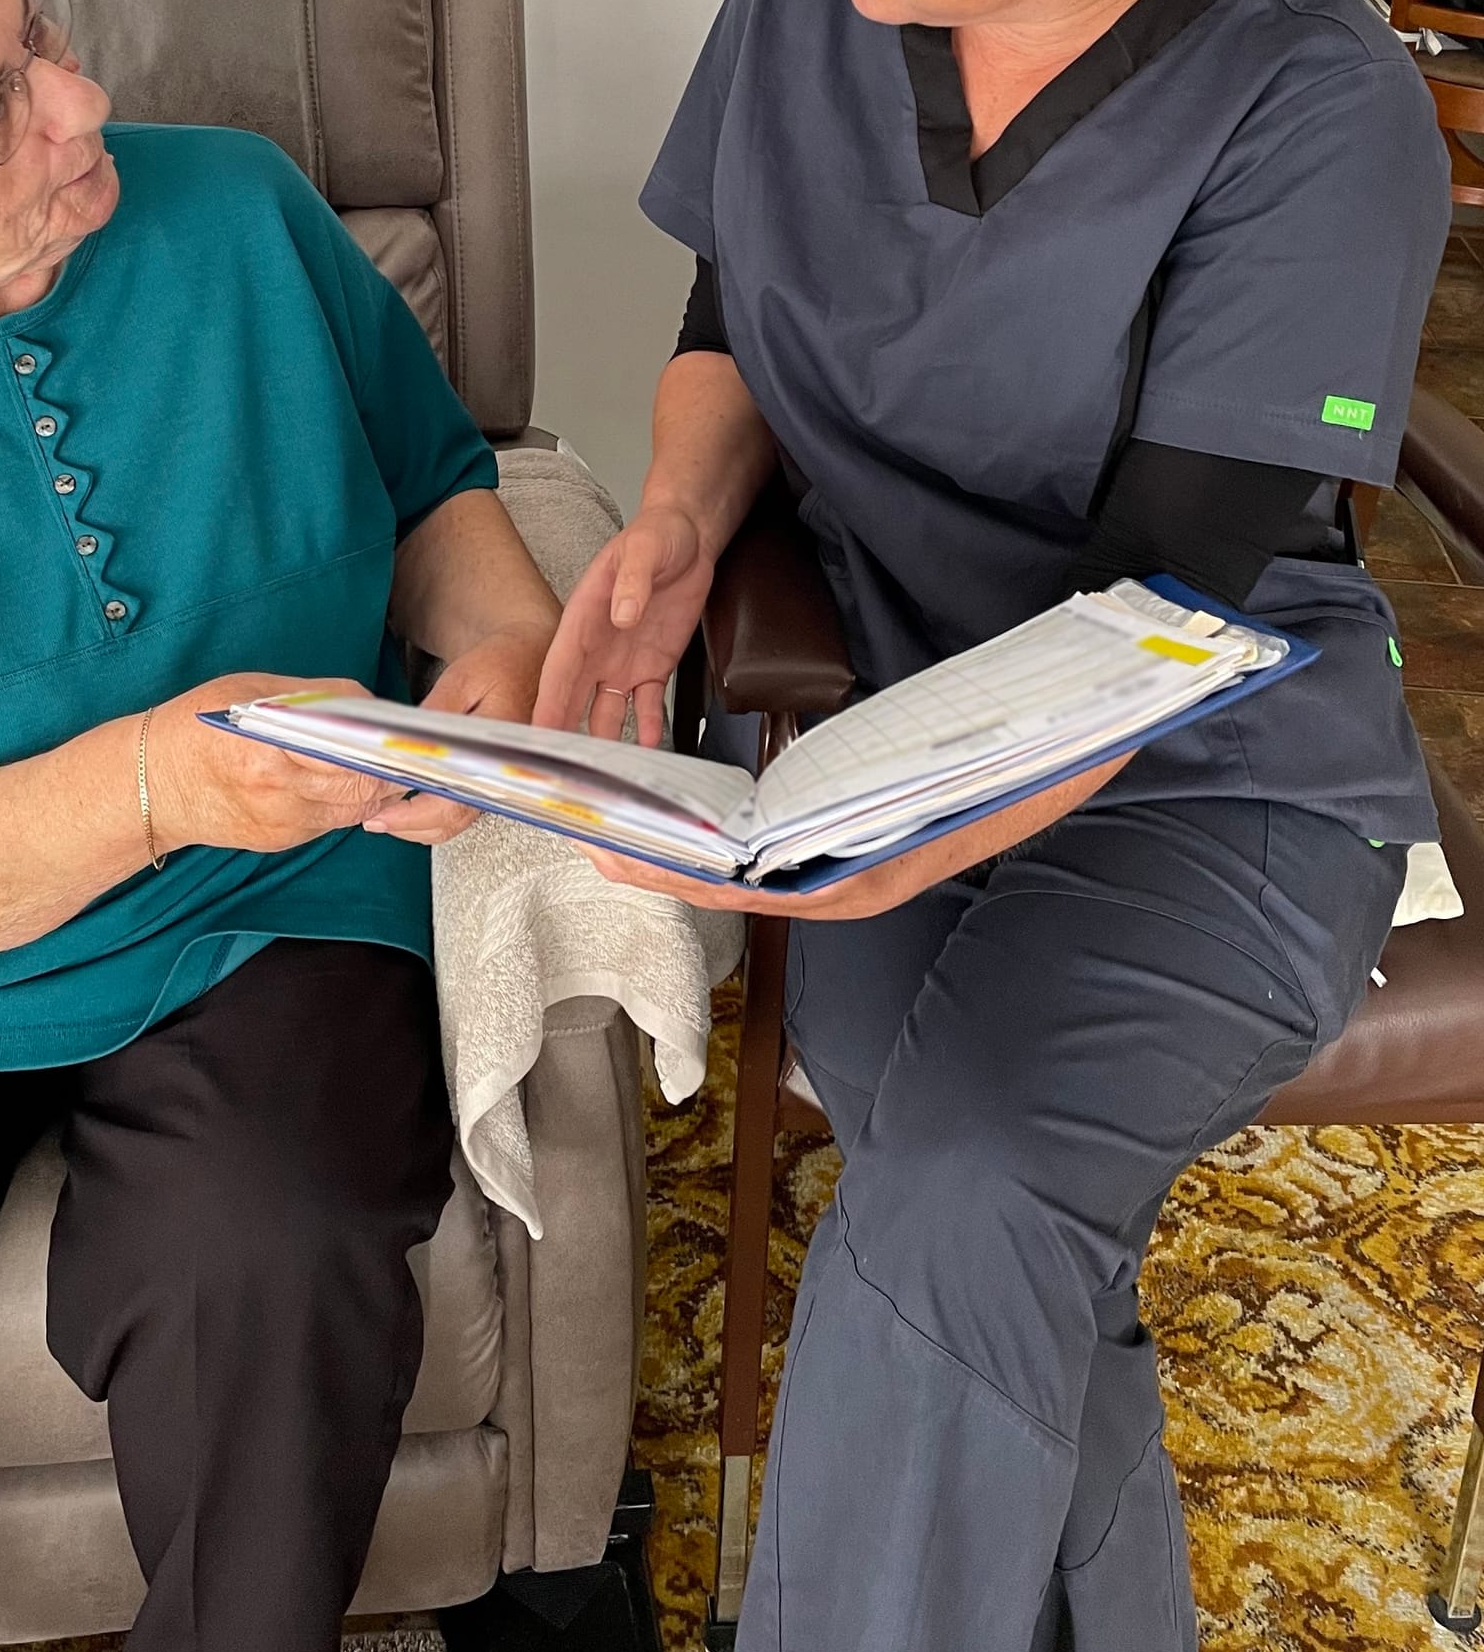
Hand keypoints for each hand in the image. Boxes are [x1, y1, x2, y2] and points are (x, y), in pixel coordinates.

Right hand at [143, 673, 410, 856]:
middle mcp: (278, 793)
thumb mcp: (252, 692)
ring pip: (353, 810)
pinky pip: (330, 822)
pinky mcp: (280, 841)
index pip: (350, 752)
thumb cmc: (194, 729)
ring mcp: (281, 823)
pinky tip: (341, 780)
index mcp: (269, 750)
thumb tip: (366, 702)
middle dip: (386, 767)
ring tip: (377, 761)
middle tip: (400, 747)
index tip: (399, 733)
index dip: (381, 744)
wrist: (150, 785)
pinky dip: (345, 802)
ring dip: (372, 787)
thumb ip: (315, 696)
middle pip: (360, 786)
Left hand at [365, 623, 555, 844]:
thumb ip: (435, 714)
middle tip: (374, 820)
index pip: (454, 798)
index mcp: (496, 751)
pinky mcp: (494, 779)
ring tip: (385, 817)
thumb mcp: (463, 679)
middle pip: (454, 819)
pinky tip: (410, 807)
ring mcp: (499, 781)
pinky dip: (435, 815)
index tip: (383, 815)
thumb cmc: (501, 665)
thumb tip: (403, 745)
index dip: (415, 814)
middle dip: (410, 827)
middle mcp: (502, 775)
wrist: (534, 659)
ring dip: (421, 826)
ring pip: (459, 821)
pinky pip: (465, 809)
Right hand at [534, 505, 715, 745]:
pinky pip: (646, 705)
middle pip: (574, 697)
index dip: (548, 701)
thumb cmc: (656, 536)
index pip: (559, 668)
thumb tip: (621, 615)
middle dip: (564, 732)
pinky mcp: (652, 668)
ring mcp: (622, 662)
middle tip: (557, 769)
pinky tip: (646, 748)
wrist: (689, 538)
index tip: (538, 732)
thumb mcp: (642, 550)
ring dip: (603, 738)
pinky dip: (646, 727)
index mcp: (583, 620)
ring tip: (603, 770)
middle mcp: (597, 648)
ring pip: (605, 709)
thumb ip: (631, 581)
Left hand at [569, 756, 1130, 917]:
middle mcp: (844, 887)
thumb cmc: (1006, 769)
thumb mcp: (944, 780)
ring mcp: (842, 872)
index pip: (747, 888)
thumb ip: (885, 795)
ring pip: (742, 872)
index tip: (620, 857)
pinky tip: (685, 817)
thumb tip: (810, 815)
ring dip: (680, 853)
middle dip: (659, 866)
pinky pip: (766, 853)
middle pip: (730, 884)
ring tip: (616, 826)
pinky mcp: (840, 851)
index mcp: (860, 879)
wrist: (1062, 763)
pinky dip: (720, 839)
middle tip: (588, 838)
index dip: (679, 874)